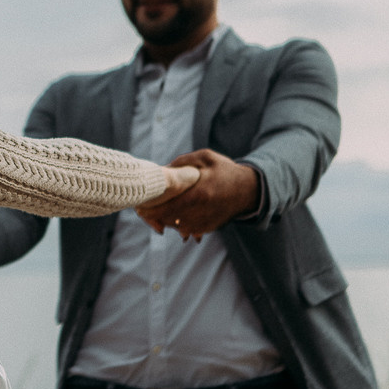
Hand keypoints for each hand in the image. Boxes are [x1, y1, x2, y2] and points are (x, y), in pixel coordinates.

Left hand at [136, 149, 259, 239]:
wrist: (249, 189)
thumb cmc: (224, 170)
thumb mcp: (205, 157)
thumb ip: (182, 162)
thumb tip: (161, 169)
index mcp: (200, 193)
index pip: (168, 207)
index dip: (151, 210)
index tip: (138, 206)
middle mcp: (202, 211)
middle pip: (169, 220)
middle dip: (154, 217)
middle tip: (143, 210)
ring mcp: (206, 221)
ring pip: (177, 227)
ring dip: (165, 221)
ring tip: (155, 213)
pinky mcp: (209, 227)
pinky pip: (187, 230)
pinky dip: (177, 225)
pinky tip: (171, 216)